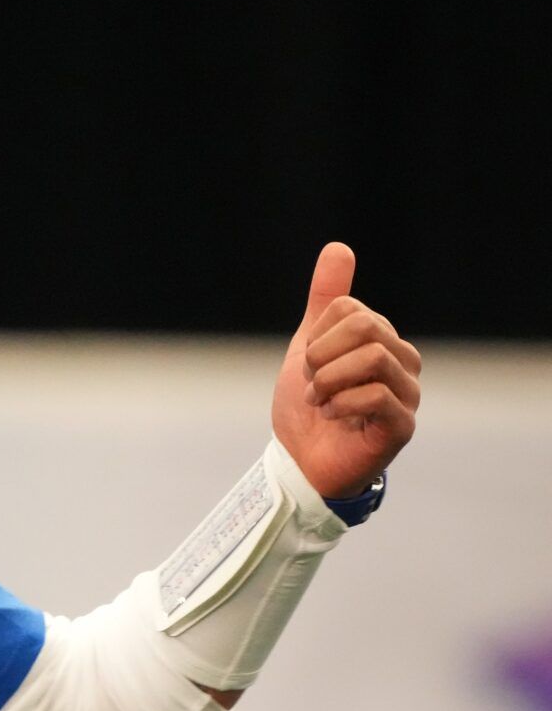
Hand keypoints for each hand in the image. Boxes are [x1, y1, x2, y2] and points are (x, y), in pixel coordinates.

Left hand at [271, 242, 421, 497]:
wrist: (302, 463)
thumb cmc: (310, 406)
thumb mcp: (309, 345)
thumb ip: (326, 300)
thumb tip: (338, 247)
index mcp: (382, 340)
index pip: (350, 310)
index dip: (316, 336)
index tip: (308, 364)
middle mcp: (403, 363)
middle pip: (366, 327)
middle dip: (321, 356)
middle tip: (311, 383)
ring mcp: (407, 395)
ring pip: (373, 358)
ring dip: (328, 381)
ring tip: (318, 401)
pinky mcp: (401, 426)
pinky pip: (375, 395)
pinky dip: (339, 403)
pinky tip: (330, 417)